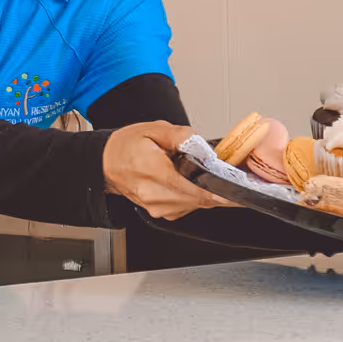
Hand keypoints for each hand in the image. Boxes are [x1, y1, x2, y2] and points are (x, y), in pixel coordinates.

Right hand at [103, 121, 234, 219]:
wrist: (106, 164)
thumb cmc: (125, 147)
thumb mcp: (152, 129)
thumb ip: (180, 135)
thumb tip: (200, 145)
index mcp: (153, 172)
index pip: (194, 189)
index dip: (219, 193)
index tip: (236, 192)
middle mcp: (155, 195)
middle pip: (199, 199)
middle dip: (215, 188)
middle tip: (220, 173)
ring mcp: (157, 207)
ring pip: (195, 205)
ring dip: (203, 191)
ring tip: (196, 174)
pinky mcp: (160, 212)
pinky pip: (187, 208)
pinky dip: (193, 196)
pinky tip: (186, 183)